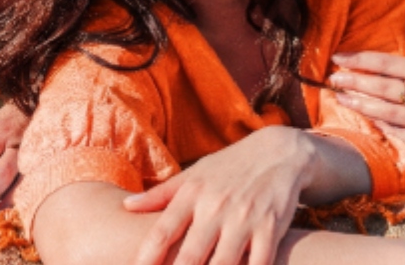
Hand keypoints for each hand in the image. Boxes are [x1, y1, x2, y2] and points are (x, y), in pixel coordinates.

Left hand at [123, 125, 310, 264]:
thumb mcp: (195, 173)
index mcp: (193, 194)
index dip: (147, 257)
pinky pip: (258, 264)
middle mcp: (216, 207)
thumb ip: (162, 194)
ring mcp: (244, 219)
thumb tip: (126, 206)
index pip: (163, 231)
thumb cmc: (230, 166)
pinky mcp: (271, 228)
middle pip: (190, 256)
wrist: (279, 152)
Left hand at [329, 16, 404, 153]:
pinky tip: (366, 118)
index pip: (388, 63)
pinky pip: (400, 134)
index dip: (360, 60)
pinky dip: (382, 126)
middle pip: (384, 88)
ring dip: (361, 105)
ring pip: (389, 112)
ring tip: (340, 98)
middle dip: (355, 82)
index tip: (338, 58)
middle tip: (333, 79)